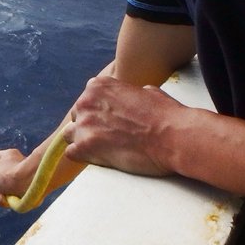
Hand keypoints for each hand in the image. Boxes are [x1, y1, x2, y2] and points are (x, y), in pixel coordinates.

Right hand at [0, 148, 29, 206]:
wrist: (30, 183)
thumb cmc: (9, 174)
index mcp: (10, 155)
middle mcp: (19, 164)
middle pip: (3, 177)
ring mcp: (25, 177)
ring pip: (9, 189)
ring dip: (3, 196)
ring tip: (3, 197)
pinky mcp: (30, 189)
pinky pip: (17, 197)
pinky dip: (11, 201)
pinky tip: (9, 201)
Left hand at [62, 76, 187, 176]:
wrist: (173, 136)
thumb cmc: (165, 115)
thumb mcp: (146, 91)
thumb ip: (128, 93)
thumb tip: (134, 96)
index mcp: (99, 85)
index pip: (87, 99)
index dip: (99, 112)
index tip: (110, 122)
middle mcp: (87, 101)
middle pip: (78, 116)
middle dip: (91, 126)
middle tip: (110, 137)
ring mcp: (84, 123)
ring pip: (70, 134)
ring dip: (84, 141)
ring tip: (105, 150)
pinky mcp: (85, 146)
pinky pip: (72, 153)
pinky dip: (84, 157)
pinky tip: (101, 158)